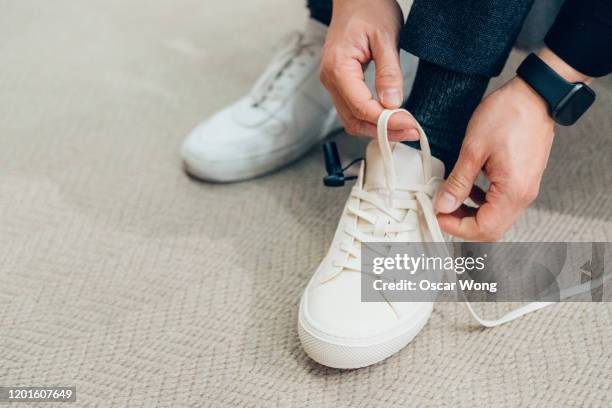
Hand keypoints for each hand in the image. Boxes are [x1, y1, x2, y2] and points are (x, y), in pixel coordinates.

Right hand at [319, 0, 418, 140]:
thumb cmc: (369, 8)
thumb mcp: (386, 37)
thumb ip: (389, 72)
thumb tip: (392, 103)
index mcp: (338, 67)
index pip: (361, 107)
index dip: (386, 121)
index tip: (410, 125)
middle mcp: (330, 79)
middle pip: (354, 120)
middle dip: (383, 131)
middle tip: (411, 132)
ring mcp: (333, 83)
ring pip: (351, 119)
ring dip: (376, 129)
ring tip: (404, 129)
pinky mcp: (340, 84)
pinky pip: (352, 110)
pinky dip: (370, 119)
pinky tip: (390, 119)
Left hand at [434, 76, 554, 240]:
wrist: (535, 95)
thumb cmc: (508, 115)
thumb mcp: (473, 149)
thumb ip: (458, 182)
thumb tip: (444, 205)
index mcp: (513, 192)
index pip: (484, 229)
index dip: (457, 227)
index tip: (438, 214)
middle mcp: (523, 195)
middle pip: (491, 229)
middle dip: (463, 224)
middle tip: (442, 210)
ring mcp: (525, 188)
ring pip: (495, 217)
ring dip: (471, 214)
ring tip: (451, 198)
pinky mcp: (523, 180)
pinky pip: (501, 203)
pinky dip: (482, 202)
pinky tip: (469, 188)